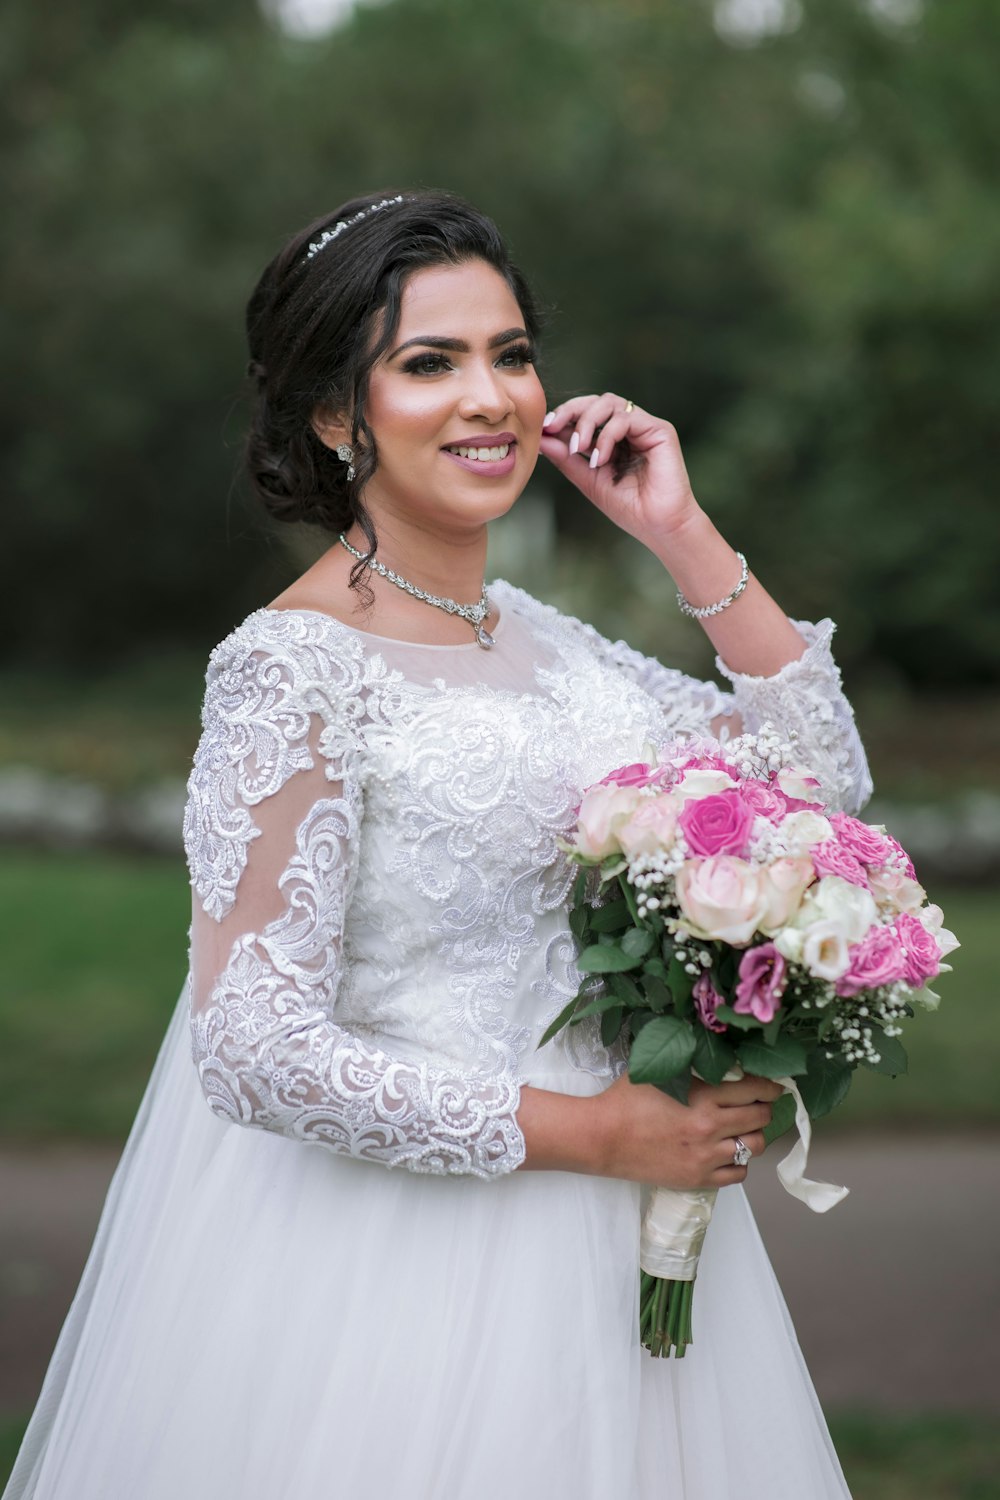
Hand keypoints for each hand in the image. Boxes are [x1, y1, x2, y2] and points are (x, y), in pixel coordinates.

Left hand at [538, 392, 701, 547]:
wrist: (660, 527)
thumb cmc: (630, 508)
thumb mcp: (589, 481)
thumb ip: (567, 459)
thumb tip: (540, 439)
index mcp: (613, 440)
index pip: (586, 414)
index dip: (564, 417)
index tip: (543, 430)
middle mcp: (630, 429)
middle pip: (596, 401)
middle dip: (570, 411)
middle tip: (553, 427)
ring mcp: (645, 427)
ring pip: (610, 403)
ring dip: (588, 421)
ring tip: (578, 447)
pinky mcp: (660, 430)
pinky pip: (627, 418)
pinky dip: (607, 435)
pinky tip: (600, 458)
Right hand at [595, 1071, 780, 1190]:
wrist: (602, 1137)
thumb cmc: (625, 1099)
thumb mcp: (660, 1071)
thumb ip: (692, 1065)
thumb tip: (720, 1058)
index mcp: (703, 1096)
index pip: (755, 1089)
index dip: (769, 1086)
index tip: (772, 1086)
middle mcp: (710, 1127)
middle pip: (760, 1118)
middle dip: (765, 1109)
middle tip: (761, 1105)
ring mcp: (706, 1156)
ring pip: (754, 1147)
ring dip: (753, 1136)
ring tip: (743, 1129)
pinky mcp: (698, 1178)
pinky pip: (738, 1174)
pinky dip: (739, 1162)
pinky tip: (728, 1152)